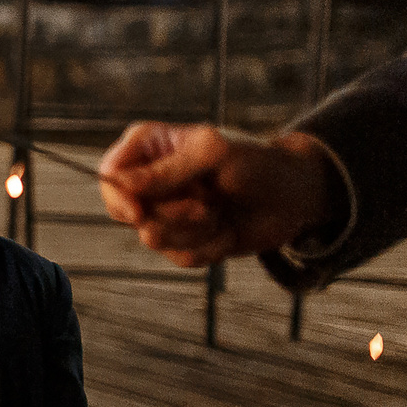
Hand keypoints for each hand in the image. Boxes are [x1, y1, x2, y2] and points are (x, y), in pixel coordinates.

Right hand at [98, 123, 342, 266]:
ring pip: (152, 238)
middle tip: (204, 204)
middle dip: (169, 215)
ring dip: (194, 231)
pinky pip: (179, 257)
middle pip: (125, 212)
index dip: (118, 197)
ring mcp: (167, 212)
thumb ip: (165, 171)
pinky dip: (208, 248)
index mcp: (149, 148)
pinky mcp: (186, 240)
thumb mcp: (212, 155)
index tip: (137, 211)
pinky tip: (227, 230)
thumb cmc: (257, 162)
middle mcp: (150, 181)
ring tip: (220, 212)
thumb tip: (119, 184)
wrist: (296, 197)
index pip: (110, 175)